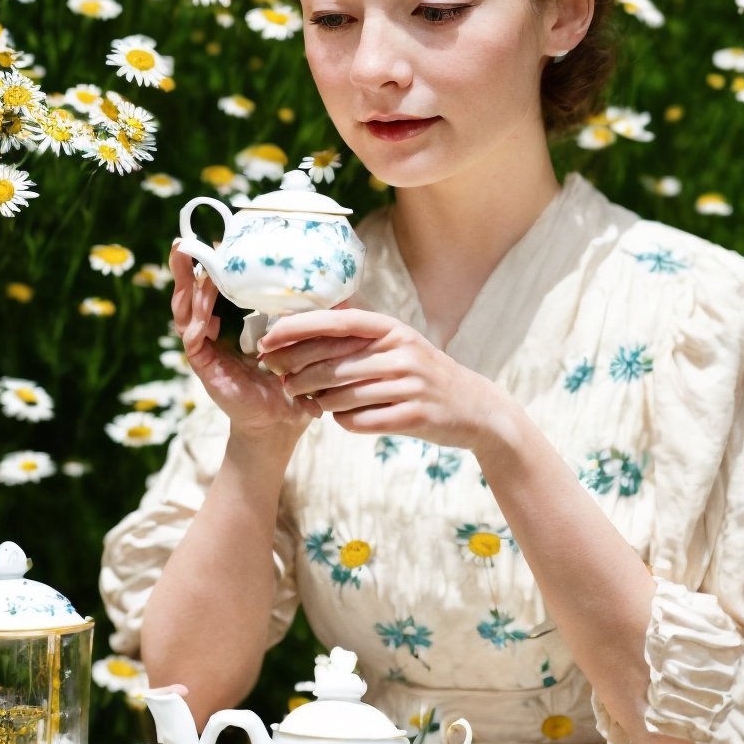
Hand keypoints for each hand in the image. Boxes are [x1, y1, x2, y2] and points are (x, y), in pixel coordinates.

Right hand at [169, 242, 318, 441]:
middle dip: (186, 270)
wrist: (281, 423)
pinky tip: (207, 310)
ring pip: (186, 314)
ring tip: (189, 264)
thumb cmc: (289, 384)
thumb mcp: (296, 342)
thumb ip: (302, 317)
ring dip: (187, 288)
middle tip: (184, 242)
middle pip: (189, 297)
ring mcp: (205, 352)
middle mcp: (211, 337)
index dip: (206, 268)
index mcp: (227, 328)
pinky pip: (194, 339)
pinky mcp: (205, 368)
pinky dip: (198, 321)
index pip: (209, 292)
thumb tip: (332, 287)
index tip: (212, 243)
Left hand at [257, 305, 501, 448]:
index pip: (336, 323)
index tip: (268, 340)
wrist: (476, 408)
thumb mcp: (399, 343)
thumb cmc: (425, 375)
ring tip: (312, 404)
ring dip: (320, 402)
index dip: (297, 330)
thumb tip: (308, 322)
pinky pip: (362, 421)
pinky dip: (345, 421)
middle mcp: (401, 353)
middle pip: (333, 364)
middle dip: (299, 374)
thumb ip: (360, 334)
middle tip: (282, 382)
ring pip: (343, 396)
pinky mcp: (414, 417)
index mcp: (392, 330)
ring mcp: (409, 385)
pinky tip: (342, 418)